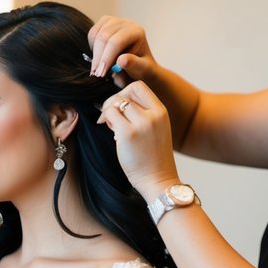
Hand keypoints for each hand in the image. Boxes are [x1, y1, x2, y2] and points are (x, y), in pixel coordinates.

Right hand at [87, 16, 159, 87]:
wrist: (139, 62)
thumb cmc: (141, 67)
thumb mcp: (142, 69)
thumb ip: (133, 65)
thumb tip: (121, 60)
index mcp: (137, 32)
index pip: (116, 42)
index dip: (106, 58)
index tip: (101, 74)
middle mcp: (126, 23)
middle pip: (104, 37)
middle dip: (98, 57)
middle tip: (96, 74)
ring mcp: (115, 21)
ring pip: (96, 35)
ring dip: (95, 54)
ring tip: (98, 68)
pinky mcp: (105, 23)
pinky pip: (92, 33)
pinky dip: (92, 47)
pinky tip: (99, 57)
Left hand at [96, 81, 181, 199]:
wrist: (158, 181)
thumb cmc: (153, 159)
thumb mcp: (155, 130)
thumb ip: (142, 115)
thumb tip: (118, 103)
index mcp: (161, 112)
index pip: (139, 86)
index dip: (125, 92)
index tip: (120, 106)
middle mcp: (153, 114)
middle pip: (127, 91)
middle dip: (114, 99)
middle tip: (111, 116)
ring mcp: (142, 123)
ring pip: (116, 102)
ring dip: (109, 111)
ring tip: (113, 127)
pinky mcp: (128, 134)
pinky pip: (110, 114)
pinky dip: (106, 120)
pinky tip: (112, 133)